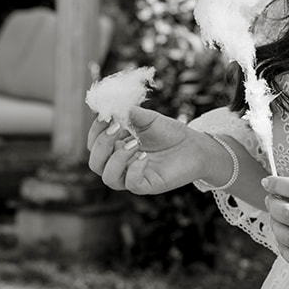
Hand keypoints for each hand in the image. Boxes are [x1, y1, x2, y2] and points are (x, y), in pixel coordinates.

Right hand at [87, 105, 227, 194]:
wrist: (195, 145)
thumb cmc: (169, 133)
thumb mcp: (147, 118)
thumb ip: (128, 112)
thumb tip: (110, 103)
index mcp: (116, 149)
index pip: (93, 145)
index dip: (95, 131)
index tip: (106, 116)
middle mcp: (122, 165)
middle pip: (95, 164)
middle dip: (102, 144)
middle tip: (118, 127)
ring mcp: (134, 176)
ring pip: (109, 178)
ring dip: (117, 158)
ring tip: (135, 143)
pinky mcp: (149, 185)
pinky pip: (132, 184)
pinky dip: (134, 170)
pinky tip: (144, 156)